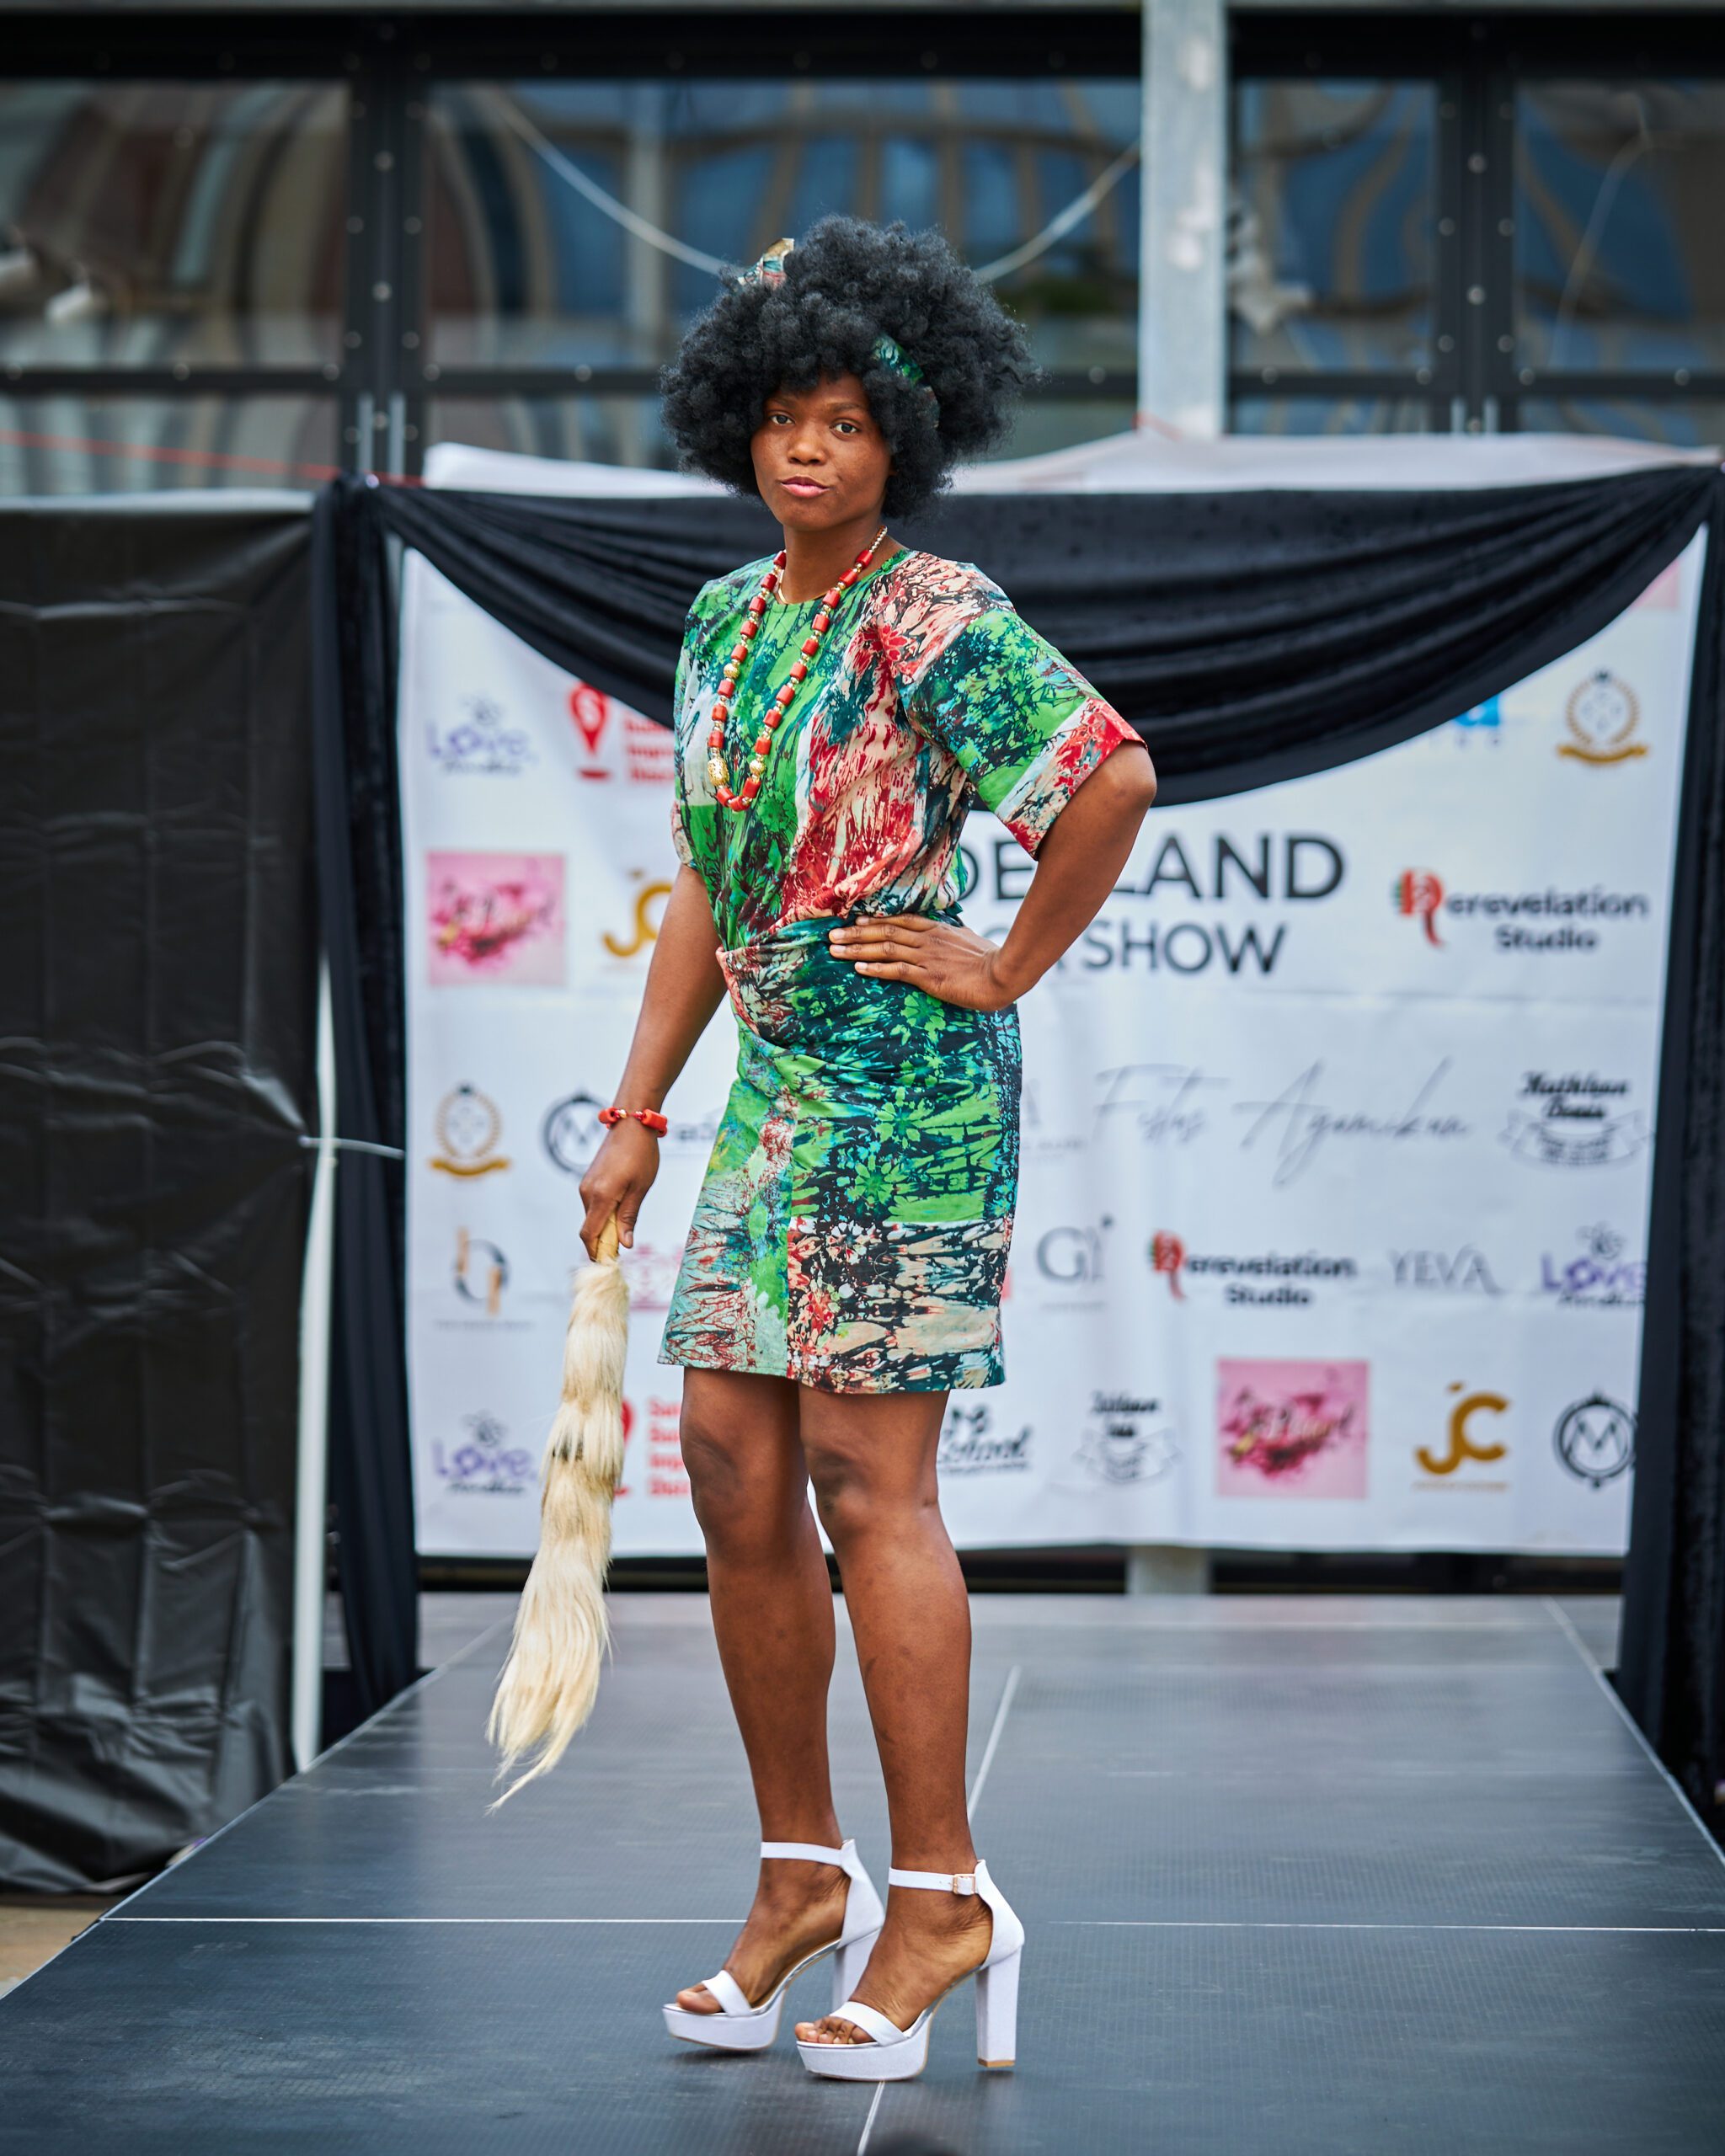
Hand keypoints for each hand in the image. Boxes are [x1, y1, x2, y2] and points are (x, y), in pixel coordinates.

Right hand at [578, 1121, 659, 1258]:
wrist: (631, 1124)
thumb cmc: (640, 1154)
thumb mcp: (640, 1189)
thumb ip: (629, 1217)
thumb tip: (624, 1244)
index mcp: (600, 1196)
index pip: (589, 1235)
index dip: (596, 1253)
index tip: (608, 1265)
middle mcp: (587, 1192)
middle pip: (590, 1228)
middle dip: (603, 1242)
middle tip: (624, 1247)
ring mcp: (586, 1185)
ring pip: (592, 1217)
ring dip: (605, 1227)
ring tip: (627, 1223)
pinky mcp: (589, 1181)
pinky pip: (593, 1205)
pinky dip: (604, 1214)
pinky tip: (621, 1208)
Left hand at [826, 913, 1020, 1010]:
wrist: (1003, 974)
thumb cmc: (990, 960)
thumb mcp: (969, 940)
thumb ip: (954, 935)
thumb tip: (950, 931)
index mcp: (937, 929)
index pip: (900, 920)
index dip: (875, 920)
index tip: (855, 920)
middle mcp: (927, 940)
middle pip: (884, 931)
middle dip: (856, 933)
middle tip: (832, 935)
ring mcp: (926, 957)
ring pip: (884, 948)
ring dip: (857, 949)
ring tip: (835, 951)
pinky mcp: (929, 977)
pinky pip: (896, 970)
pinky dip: (875, 968)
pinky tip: (858, 968)